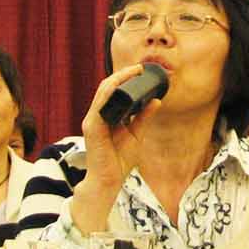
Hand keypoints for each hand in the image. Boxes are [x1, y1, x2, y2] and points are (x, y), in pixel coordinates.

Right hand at [70, 64, 160, 232]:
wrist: (109, 181)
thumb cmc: (119, 161)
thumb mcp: (137, 135)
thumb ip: (144, 118)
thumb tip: (156, 101)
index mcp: (107, 117)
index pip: (113, 92)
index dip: (125, 79)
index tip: (140, 71)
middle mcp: (97, 116)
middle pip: (107, 88)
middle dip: (122, 76)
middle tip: (138, 68)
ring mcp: (92, 121)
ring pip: (102, 92)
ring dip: (117, 80)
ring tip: (133, 72)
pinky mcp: (92, 127)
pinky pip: (100, 104)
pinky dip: (111, 93)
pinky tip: (122, 86)